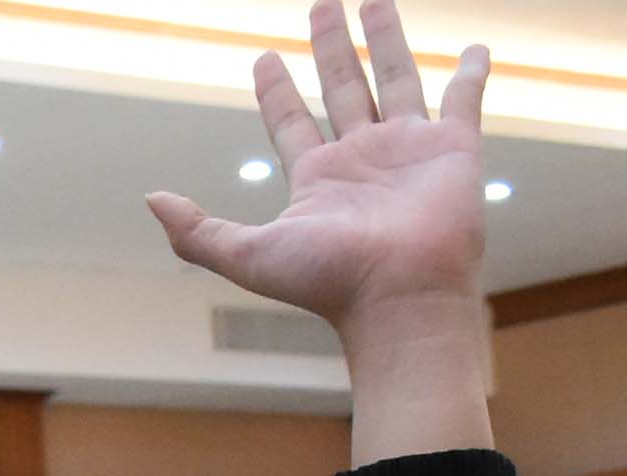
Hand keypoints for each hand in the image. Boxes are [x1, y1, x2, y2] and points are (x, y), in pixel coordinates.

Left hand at [147, 3, 492, 457]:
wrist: (399, 296)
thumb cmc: (329, 282)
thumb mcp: (249, 255)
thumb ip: (197, 232)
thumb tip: (151, 200)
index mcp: (316, 177)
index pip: (291, 120)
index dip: (276, 90)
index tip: (264, 57)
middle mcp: (361, 157)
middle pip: (343, 86)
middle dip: (331, 47)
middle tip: (322, 5)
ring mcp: (408, 150)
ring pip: (396, 78)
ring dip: (386, 40)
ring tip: (375, 1)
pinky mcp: (453, 148)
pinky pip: (464, 99)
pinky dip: (472, 72)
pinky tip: (475, 47)